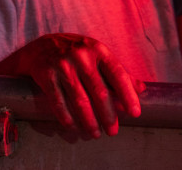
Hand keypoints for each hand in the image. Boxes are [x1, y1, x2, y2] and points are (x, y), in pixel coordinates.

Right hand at [13, 34, 143, 139]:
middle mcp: (81, 55)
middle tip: (113, 131)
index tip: (135, 113)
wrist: (39, 47)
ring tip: (95, 133)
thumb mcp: (96, 55)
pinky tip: (73, 127)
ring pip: (80, 100)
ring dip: (89, 121)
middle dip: (108, 115)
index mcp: (97, 50)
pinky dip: (67, 117)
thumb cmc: (74, 53)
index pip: (118, 74)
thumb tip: (142, 89)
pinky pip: (58, 102)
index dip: (128, 95)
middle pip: (100, 92)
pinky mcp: (46, 74)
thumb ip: (116, 71)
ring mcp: (62, 65)